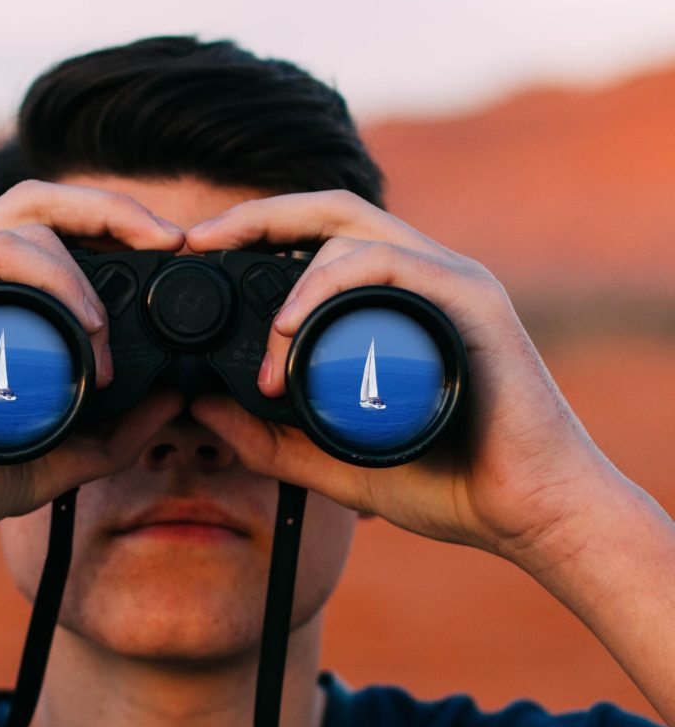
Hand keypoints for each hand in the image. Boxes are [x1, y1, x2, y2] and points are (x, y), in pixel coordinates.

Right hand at [0, 180, 185, 549]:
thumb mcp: (50, 460)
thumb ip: (111, 436)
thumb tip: (174, 397)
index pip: (53, 230)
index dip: (113, 226)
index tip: (169, 253)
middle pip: (42, 202)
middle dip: (115, 209)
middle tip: (170, 240)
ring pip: (24, 222)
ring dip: (84, 269)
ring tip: (105, 335)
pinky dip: (49, 275)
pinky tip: (84, 322)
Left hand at [185, 190, 620, 570]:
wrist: (528, 513)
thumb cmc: (444, 482)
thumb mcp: (330, 459)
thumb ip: (268, 437)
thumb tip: (201, 407)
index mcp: (391, 300)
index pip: (317, 238)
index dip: (256, 231)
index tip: (198, 251)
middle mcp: (420, 276)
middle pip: (329, 212)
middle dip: (257, 216)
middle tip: (199, 241)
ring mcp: (448, 281)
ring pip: (353, 231)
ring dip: (292, 277)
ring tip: (265, 344)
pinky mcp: (471, 300)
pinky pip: (390, 264)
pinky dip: (331, 284)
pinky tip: (292, 326)